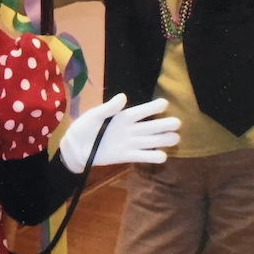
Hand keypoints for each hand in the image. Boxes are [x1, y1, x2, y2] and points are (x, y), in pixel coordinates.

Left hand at [58, 94, 179, 171]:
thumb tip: (123, 97)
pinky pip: (144, 156)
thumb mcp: (94, 115)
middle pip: (152, 126)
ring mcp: (130, 143)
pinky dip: (153, 156)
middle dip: (165, 124)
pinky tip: (162, 156)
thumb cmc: (84, 128)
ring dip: (164, 140)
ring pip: (152, 140)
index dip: (153, 107)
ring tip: (176, 138)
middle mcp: (131, 129)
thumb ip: (108, 108)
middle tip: (177, 123)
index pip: (141, 111)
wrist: (76, 149)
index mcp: (123, 116)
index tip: (165, 103)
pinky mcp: (127, 156)